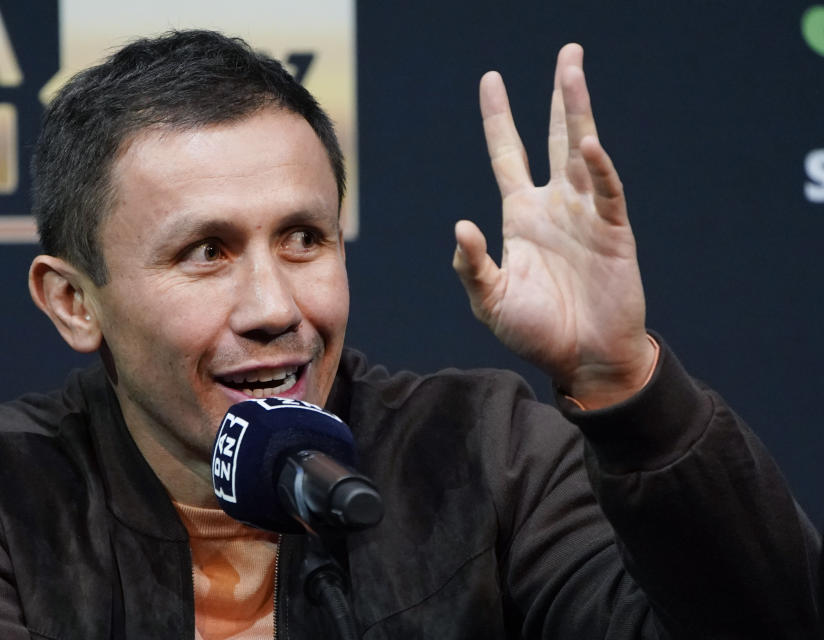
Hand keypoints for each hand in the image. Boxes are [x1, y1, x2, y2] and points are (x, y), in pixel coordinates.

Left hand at [452, 44, 655, 408]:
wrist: (583, 360)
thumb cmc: (536, 332)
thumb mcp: (490, 301)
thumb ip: (471, 266)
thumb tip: (459, 226)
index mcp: (522, 216)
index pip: (508, 154)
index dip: (500, 119)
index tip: (492, 80)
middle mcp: (555, 206)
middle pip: (554, 138)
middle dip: (560, 97)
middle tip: (568, 53)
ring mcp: (586, 216)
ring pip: (583, 152)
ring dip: (578, 112)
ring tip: (574, 71)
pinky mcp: (613, 233)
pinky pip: (606, 193)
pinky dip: (598, 170)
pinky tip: (587, 146)